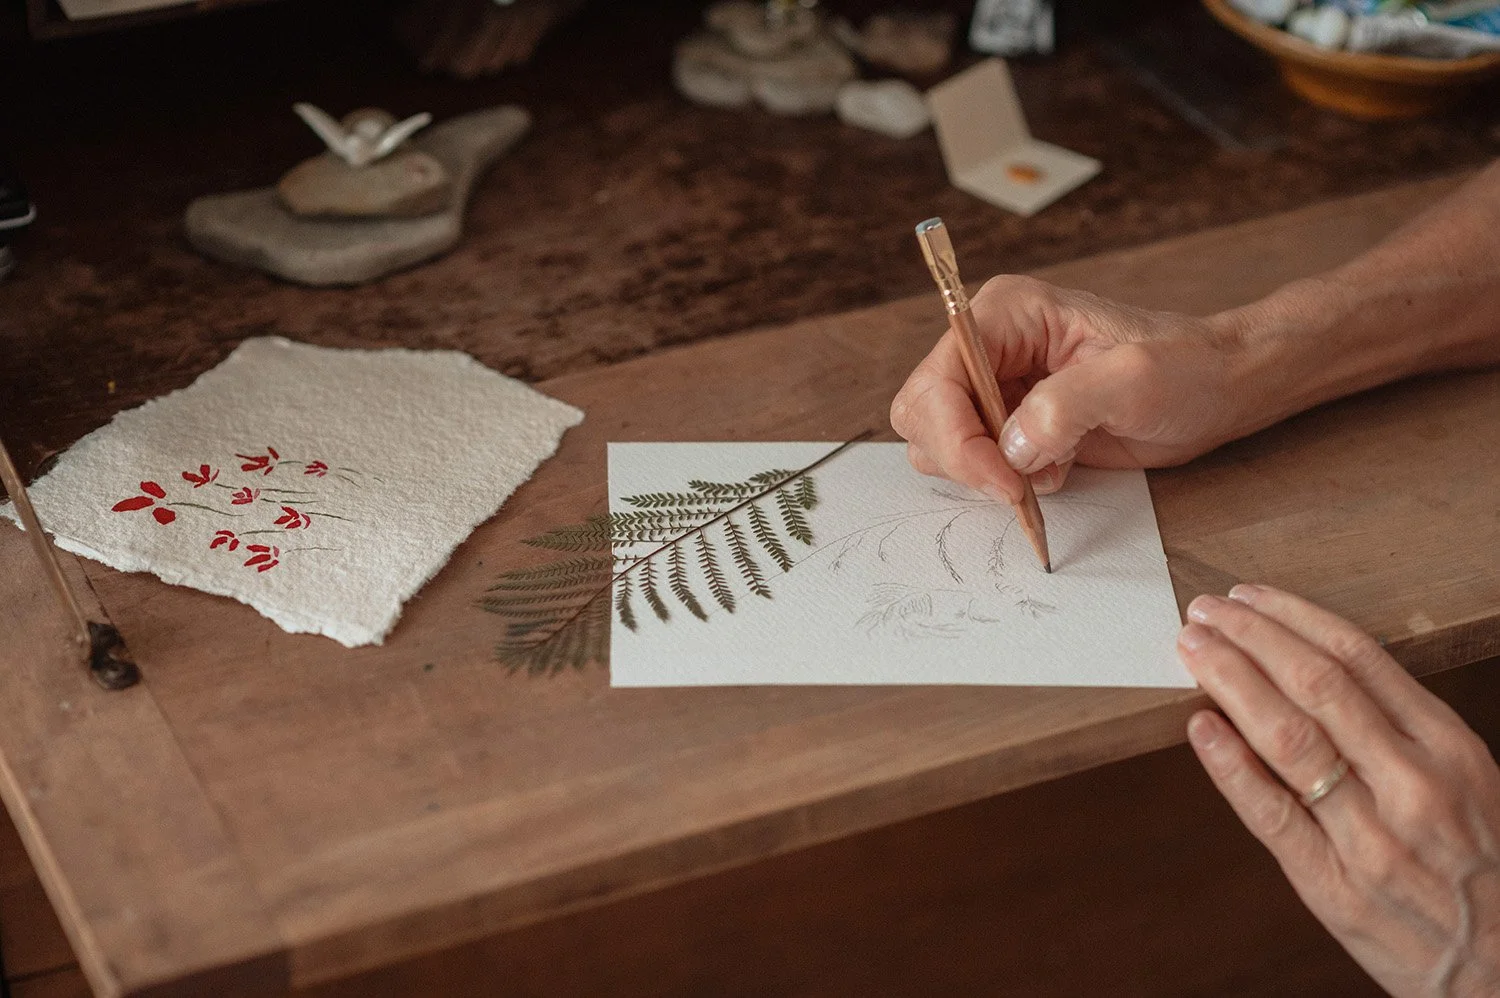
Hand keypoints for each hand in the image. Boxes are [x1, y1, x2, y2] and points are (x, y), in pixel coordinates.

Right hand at [889, 275, 1246, 501]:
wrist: (1219, 388)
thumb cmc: (1186, 367)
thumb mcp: (1134, 378)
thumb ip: (1066, 407)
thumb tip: (1012, 449)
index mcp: (1007, 314)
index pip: (938, 378)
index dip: (957, 435)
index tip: (1004, 478)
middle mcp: (989, 347)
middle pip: (923, 413)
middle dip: (963, 458)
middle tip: (1017, 486)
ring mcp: (996, 387)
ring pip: (938, 443)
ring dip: (983, 472)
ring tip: (1047, 469)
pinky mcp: (1011, 425)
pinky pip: (973, 463)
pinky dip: (1003, 482)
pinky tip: (1055, 471)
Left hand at [1180, 585, 1499, 997]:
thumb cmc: (1481, 866)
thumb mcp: (1467, 781)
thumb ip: (1400, 729)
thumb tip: (1308, 667)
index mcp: (1450, 749)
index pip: (1359, 658)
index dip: (1294, 618)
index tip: (1249, 597)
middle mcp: (1414, 785)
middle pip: (1316, 686)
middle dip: (1252, 638)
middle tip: (1205, 611)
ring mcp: (1372, 838)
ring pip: (1288, 738)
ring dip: (1230, 682)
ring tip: (1192, 650)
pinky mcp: (1333, 887)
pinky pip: (1272, 815)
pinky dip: (1230, 765)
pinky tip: (1200, 725)